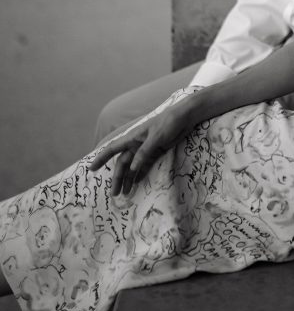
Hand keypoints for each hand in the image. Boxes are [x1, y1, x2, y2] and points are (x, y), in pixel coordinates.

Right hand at [87, 92, 203, 195]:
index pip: (112, 149)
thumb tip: (132, 169)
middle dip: (117, 178)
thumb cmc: (168, 122)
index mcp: (132, 137)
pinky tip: (136, 184)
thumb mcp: (156, 137)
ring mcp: (146, 149)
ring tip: (125, 193)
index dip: (101, 158)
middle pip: (123, 163)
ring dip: (128, 179)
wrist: (185, 117)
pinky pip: (144, 166)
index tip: (91, 169)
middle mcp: (136, 144)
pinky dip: (140, 174)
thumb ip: (144, 152)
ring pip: (133, 166)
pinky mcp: (156, 152)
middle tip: (114, 194)